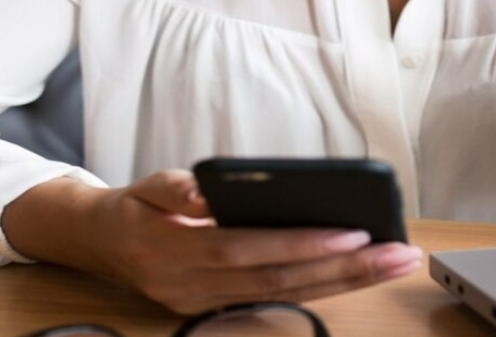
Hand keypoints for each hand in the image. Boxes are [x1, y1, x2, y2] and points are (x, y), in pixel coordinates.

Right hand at [86, 169, 423, 314]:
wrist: (100, 245)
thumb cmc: (134, 208)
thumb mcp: (146, 185)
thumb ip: (176, 190)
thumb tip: (207, 192)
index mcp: (174, 252)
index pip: (247, 250)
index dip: (301, 245)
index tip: (353, 232)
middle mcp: (193, 288)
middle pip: (278, 282)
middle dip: (344, 269)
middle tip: (396, 253)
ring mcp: (206, 306)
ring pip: (286, 297)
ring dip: (345, 282)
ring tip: (392, 263)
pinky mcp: (219, 310)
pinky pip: (277, 302)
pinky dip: (322, 288)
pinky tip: (360, 273)